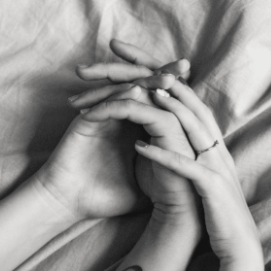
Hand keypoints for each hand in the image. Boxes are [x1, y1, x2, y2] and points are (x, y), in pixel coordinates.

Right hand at [60, 40, 197, 220]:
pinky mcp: (85, 121)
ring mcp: (102, 116)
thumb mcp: (145, 186)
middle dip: (164, 74)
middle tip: (185, 64)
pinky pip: (105, 103)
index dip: (177, 91)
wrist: (70, 206)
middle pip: (144, 88)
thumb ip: (165, 176)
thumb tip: (198, 181)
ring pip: (126, 90)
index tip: (200, 84)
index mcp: (134, 128)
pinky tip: (138, 91)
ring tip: (168, 77)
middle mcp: (119, 118)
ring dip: (147, 82)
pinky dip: (121, 96)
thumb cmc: (104, 198)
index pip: (158, 103)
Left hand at [133, 80, 261, 263]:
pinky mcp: (211, 188)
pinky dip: (162, 154)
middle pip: (198, 110)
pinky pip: (184, 166)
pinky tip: (140, 146)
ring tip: (149, 94)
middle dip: (175, 87)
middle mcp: (220, 153)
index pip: (199, 110)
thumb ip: (195, 157)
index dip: (181, 88)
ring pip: (195, 130)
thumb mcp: (206, 178)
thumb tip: (177, 141)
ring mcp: (218, 168)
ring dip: (172, 111)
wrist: (238, 247)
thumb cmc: (219, 215)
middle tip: (150, 69)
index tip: (159, 73)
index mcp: (218, 150)